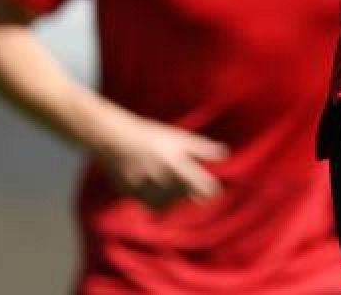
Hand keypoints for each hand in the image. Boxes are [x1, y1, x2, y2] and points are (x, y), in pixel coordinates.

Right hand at [94, 112, 229, 209]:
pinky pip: (149, 204)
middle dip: (192, 194)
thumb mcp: (180, 138)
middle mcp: (161, 178)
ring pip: (167, 203)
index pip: (200, 186)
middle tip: (198, 192)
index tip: (215, 193)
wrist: (115, 139)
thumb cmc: (153, 136)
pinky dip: (158, 201)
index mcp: (176, 164)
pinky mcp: (131, 193)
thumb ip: (202, 148)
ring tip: (178, 190)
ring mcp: (144, 187)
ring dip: (176, 199)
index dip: (210, 191)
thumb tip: (225, 155)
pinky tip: (161, 192)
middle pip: (184, 195)